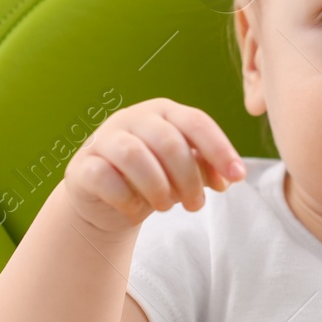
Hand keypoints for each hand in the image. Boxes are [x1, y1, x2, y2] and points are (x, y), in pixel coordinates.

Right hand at [62, 97, 246, 233]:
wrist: (105, 200)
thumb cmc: (152, 179)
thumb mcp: (184, 172)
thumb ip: (206, 168)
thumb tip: (230, 177)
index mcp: (163, 112)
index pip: (196, 122)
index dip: (220, 149)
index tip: (238, 177)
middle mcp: (132, 118)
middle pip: (169, 142)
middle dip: (189, 179)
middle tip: (195, 205)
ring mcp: (103, 139)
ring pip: (134, 156)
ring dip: (158, 188)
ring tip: (166, 206)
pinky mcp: (82, 166)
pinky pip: (105, 178)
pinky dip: (127, 198)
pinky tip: (136, 209)